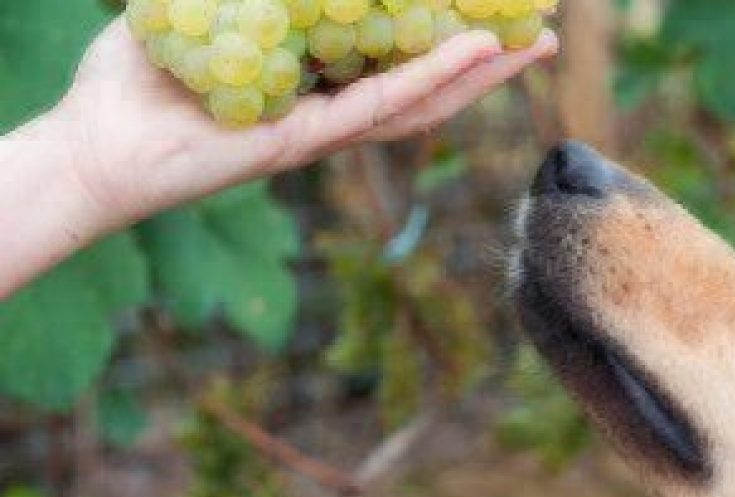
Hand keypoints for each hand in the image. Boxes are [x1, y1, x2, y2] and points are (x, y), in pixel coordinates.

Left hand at [54, 18, 557, 234]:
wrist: (94, 144)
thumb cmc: (133, 84)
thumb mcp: (199, 11)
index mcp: (311, 83)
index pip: (389, 58)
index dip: (441, 38)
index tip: (482, 11)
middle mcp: (328, 111)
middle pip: (423, 85)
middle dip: (486, 61)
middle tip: (537, 31)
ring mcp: (323, 131)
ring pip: (420, 101)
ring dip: (482, 74)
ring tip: (533, 45)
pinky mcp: (307, 142)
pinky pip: (381, 107)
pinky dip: (430, 77)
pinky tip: (475, 52)